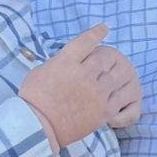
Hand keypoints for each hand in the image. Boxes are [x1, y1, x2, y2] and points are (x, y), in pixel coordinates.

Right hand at [20, 25, 134, 145]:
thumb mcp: (41, 71)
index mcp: (66, 62)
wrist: (37, 127)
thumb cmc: (33, 99)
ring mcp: (97, 93)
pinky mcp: (104, 110)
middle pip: (106, 57)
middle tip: (108, 57)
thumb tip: (73, 60)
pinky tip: (122, 88)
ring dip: (118, 71)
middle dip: (108, 55)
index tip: (103, 29)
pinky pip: (122, 97)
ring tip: (117, 72)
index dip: (96, 33)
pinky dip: (123, 91)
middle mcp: (84, 75)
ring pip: (118, 75)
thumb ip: (60, 62)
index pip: (86, 41)